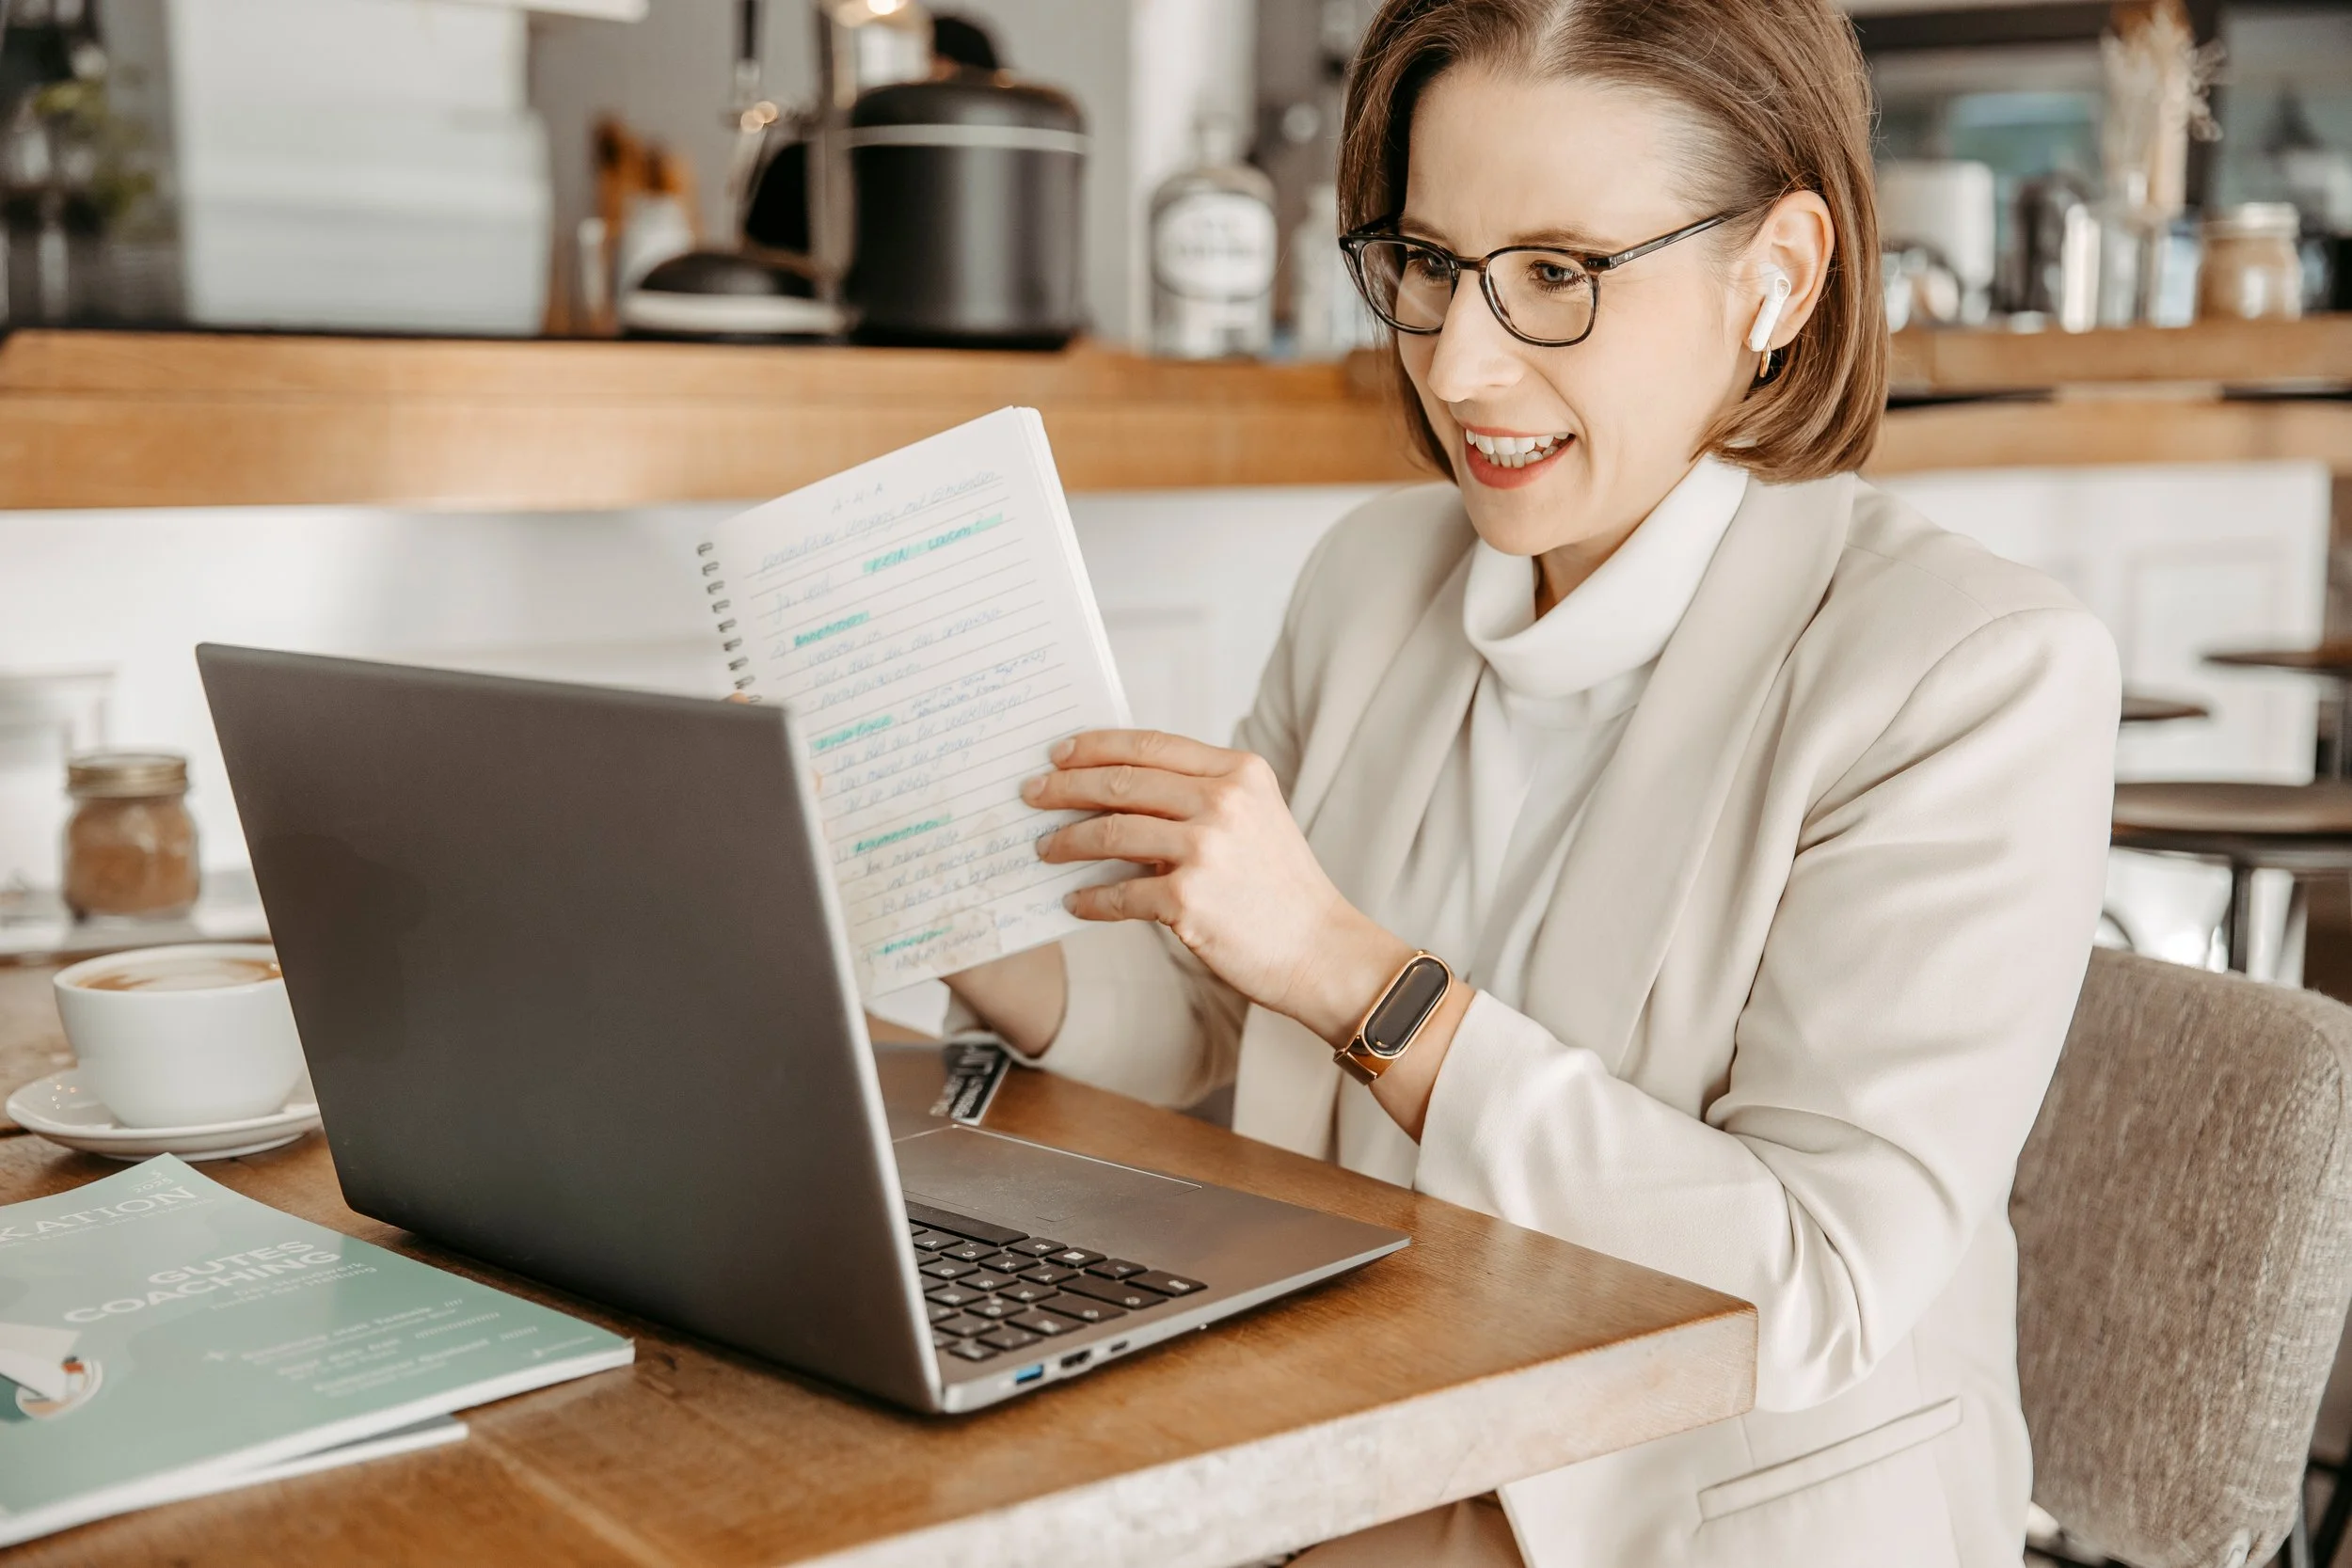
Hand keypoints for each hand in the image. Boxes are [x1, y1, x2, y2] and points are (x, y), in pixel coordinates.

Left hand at [1025, 730, 1413, 1048]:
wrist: (1321, 951)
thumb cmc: (1282, 889)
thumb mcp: (1256, 818)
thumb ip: (1201, 796)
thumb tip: (1118, 789)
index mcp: (1240, 773)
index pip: (1151, 745)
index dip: (1097, 745)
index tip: (1061, 753)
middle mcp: (1223, 801)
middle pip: (1122, 781)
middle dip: (1066, 786)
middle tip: (1033, 794)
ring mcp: (1206, 849)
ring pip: (1111, 832)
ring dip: (1067, 841)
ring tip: (1045, 848)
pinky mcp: (1189, 899)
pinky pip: (1118, 893)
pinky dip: (1089, 898)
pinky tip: (1074, 901)